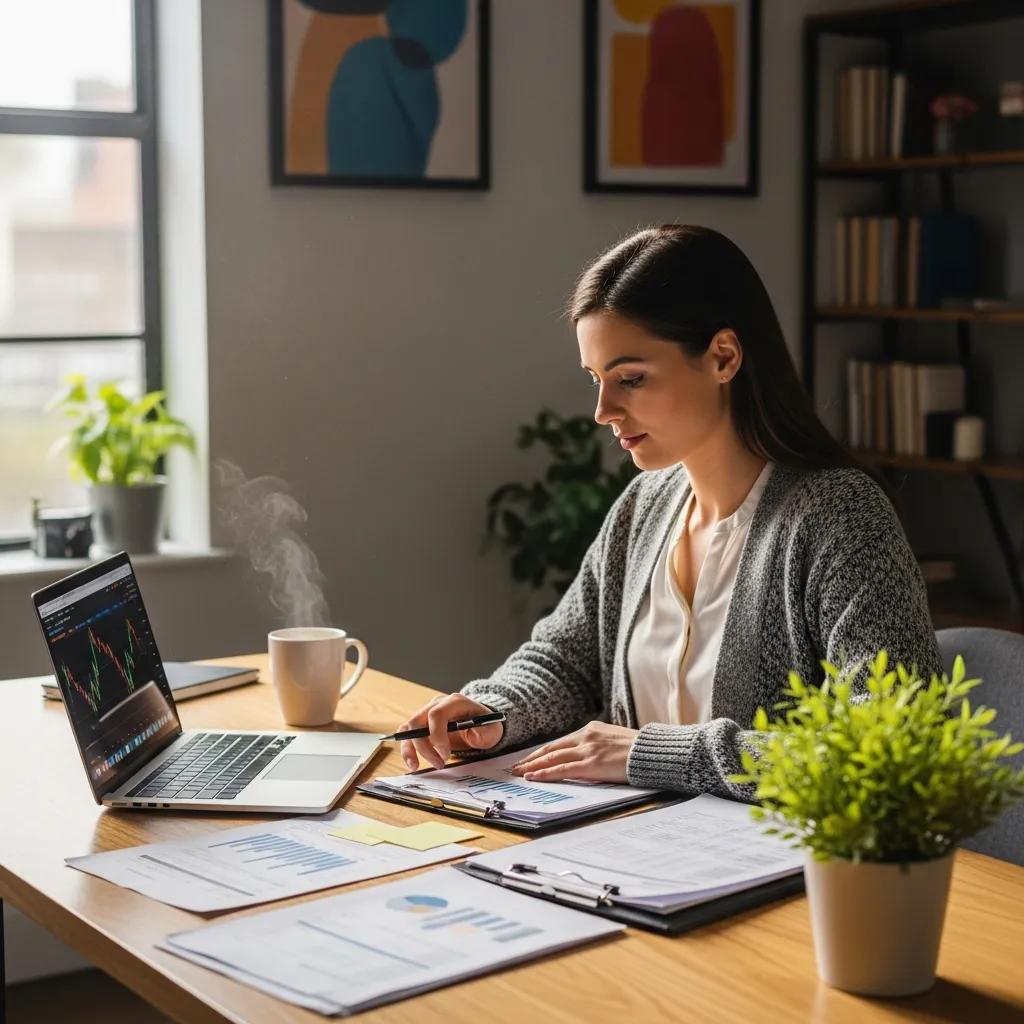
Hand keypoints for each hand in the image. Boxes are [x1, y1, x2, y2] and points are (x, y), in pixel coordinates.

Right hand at [396, 694, 503, 770]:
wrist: (480, 723)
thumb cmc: (485, 725)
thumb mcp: (492, 729)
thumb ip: (484, 731)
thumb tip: (471, 733)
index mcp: (455, 702)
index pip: (436, 714)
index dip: (437, 736)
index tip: (446, 755)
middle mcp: (437, 704)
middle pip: (418, 722)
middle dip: (424, 747)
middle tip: (439, 764)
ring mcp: (427, 713)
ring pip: (408, 728)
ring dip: (410, 749)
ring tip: (416, 766)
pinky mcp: (422, 724)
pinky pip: (407, 734)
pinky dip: (407, 749)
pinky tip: (413, 763)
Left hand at [508, 721, 638, 783]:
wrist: (654, 753)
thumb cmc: (638, 751)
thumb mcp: (614, 741)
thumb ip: (597, 746)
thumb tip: (585, 757)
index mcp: (591, 729)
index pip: (560, 742)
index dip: (542, 752)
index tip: (529, 759)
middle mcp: (586, 736)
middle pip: (551, 749)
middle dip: (531, 759)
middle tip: (516, 767)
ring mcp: (588, 749)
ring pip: (553, 758)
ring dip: (533, 766)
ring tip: (519, 773)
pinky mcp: (591, 764)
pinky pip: (562, 769)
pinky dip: (545, 773)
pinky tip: (534, 776)